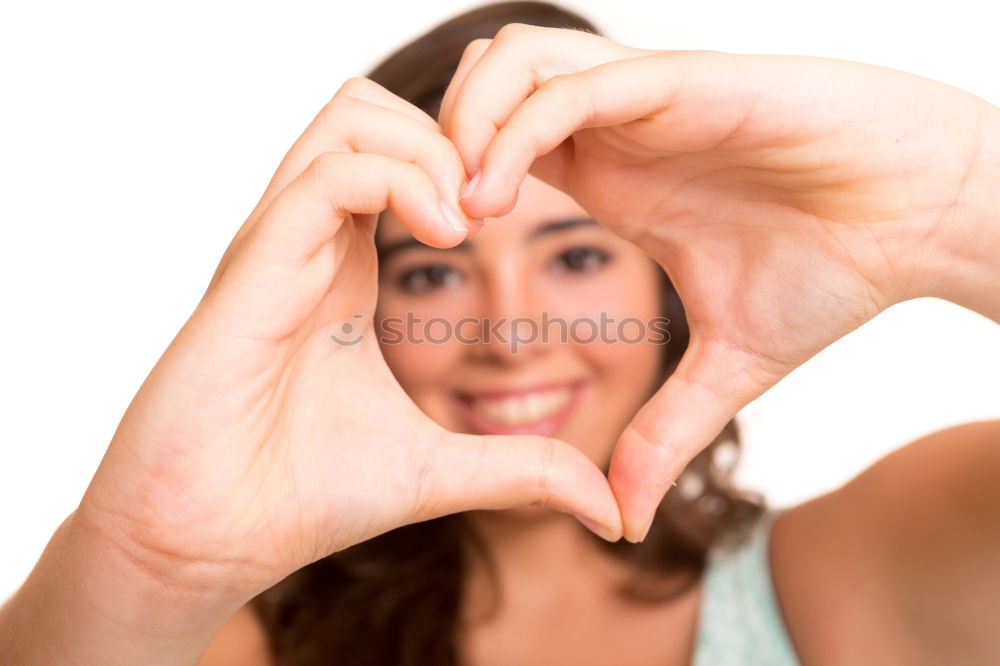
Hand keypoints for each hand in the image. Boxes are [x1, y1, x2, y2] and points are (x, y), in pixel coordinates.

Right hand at [76, 77, 622, 607]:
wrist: (203, 543)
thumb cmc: (300, 497)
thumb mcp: (439, 471)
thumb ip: (523, 471)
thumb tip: (612, 513)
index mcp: (346, 268)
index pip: (404, 157)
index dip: (472, 165)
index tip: (516, 221)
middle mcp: (311, 241)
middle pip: (375, 111)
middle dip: (455, 137)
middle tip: (498, 208)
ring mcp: (279, 244)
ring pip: (352, 117)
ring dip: (432, 150)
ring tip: (471, 222)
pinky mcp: (254, 266)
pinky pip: (329, 173)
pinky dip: (400, 180)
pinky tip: (448, 236)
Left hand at [439, 24, 993, 540]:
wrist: (925, 221)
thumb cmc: (835, 272)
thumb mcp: (729, 369)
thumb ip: (664, 431)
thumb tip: (621, 519)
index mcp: (609, 173)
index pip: (490, 144)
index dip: (441, 186)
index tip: (426, 256)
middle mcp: (614, 126)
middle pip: (478, 85)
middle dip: (429, 143)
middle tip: (423, 226)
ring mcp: (643, 98)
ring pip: (509, 61)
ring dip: (464, 126)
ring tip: (459, 211)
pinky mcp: (684, 84)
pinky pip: (573, 84)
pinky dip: (517, 130)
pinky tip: (498, 197)